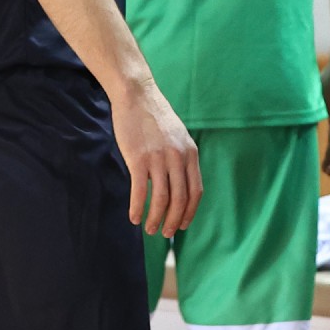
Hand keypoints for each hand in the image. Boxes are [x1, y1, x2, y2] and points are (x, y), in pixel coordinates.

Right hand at [113, 80, 201, 237]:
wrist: (138, 96)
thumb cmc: (155, 119)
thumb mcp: (177, 137)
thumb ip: (180, 158)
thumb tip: (178, 183)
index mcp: (190, 153)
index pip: (196, 191)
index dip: (189, 211)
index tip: (182, 225)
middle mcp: (178, 157)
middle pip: (180, 198)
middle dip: (173, 220)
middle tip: (165, 233)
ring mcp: (159, 158)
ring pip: (161, 198)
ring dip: (156, 218)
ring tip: (150, 229)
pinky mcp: (138, 159)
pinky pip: (140, 191)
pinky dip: (138, 208)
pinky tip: (134, 218)